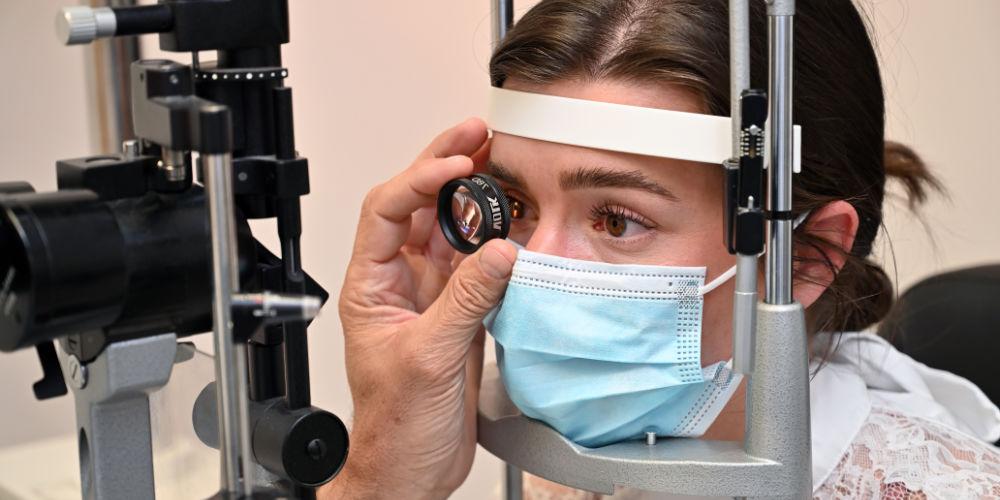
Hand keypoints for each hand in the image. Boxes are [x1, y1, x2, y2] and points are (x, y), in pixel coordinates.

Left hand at [321, 118, 517, 499]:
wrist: (411, 467)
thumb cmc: (393, 425)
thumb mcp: (429, 358)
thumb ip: (465, 301)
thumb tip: (497, 251)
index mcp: (371, 285)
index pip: (387, 209)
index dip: (420, 178)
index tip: (455, 162)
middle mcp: (399, 281)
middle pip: (419, 206)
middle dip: (446, 164)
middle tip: (479, 132)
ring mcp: (431, 294)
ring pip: (450, 230)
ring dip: (474, 197)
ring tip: (502, 162)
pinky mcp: (458, 312)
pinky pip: (478, 264)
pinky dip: (497, 240)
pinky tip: (515, 223)